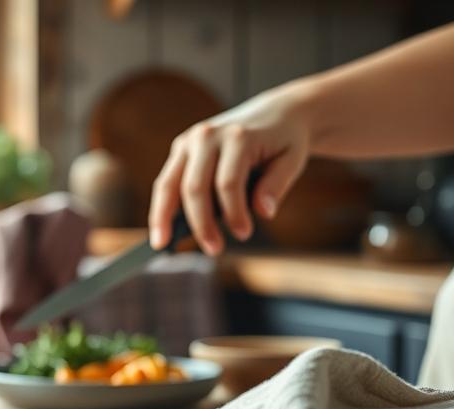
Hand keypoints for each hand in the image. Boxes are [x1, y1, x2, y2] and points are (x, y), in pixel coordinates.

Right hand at [149, 86, 313, 254]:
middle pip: (194, 186)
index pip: (228, 182)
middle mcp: (207, 135)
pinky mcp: (181, 148)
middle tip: (214, 249)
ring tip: (161, 244)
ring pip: (169, 183)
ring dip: (163, 217)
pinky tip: (160, 230)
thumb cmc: (285, 141)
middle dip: (201, 222)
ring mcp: (189, 140)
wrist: (275, 113)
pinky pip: (166, 182)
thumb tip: (263, 212)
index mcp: (237, 136)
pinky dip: (161, 207)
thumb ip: (277, 185)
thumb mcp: (293, 160)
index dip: (234, 212)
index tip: (244, 234)